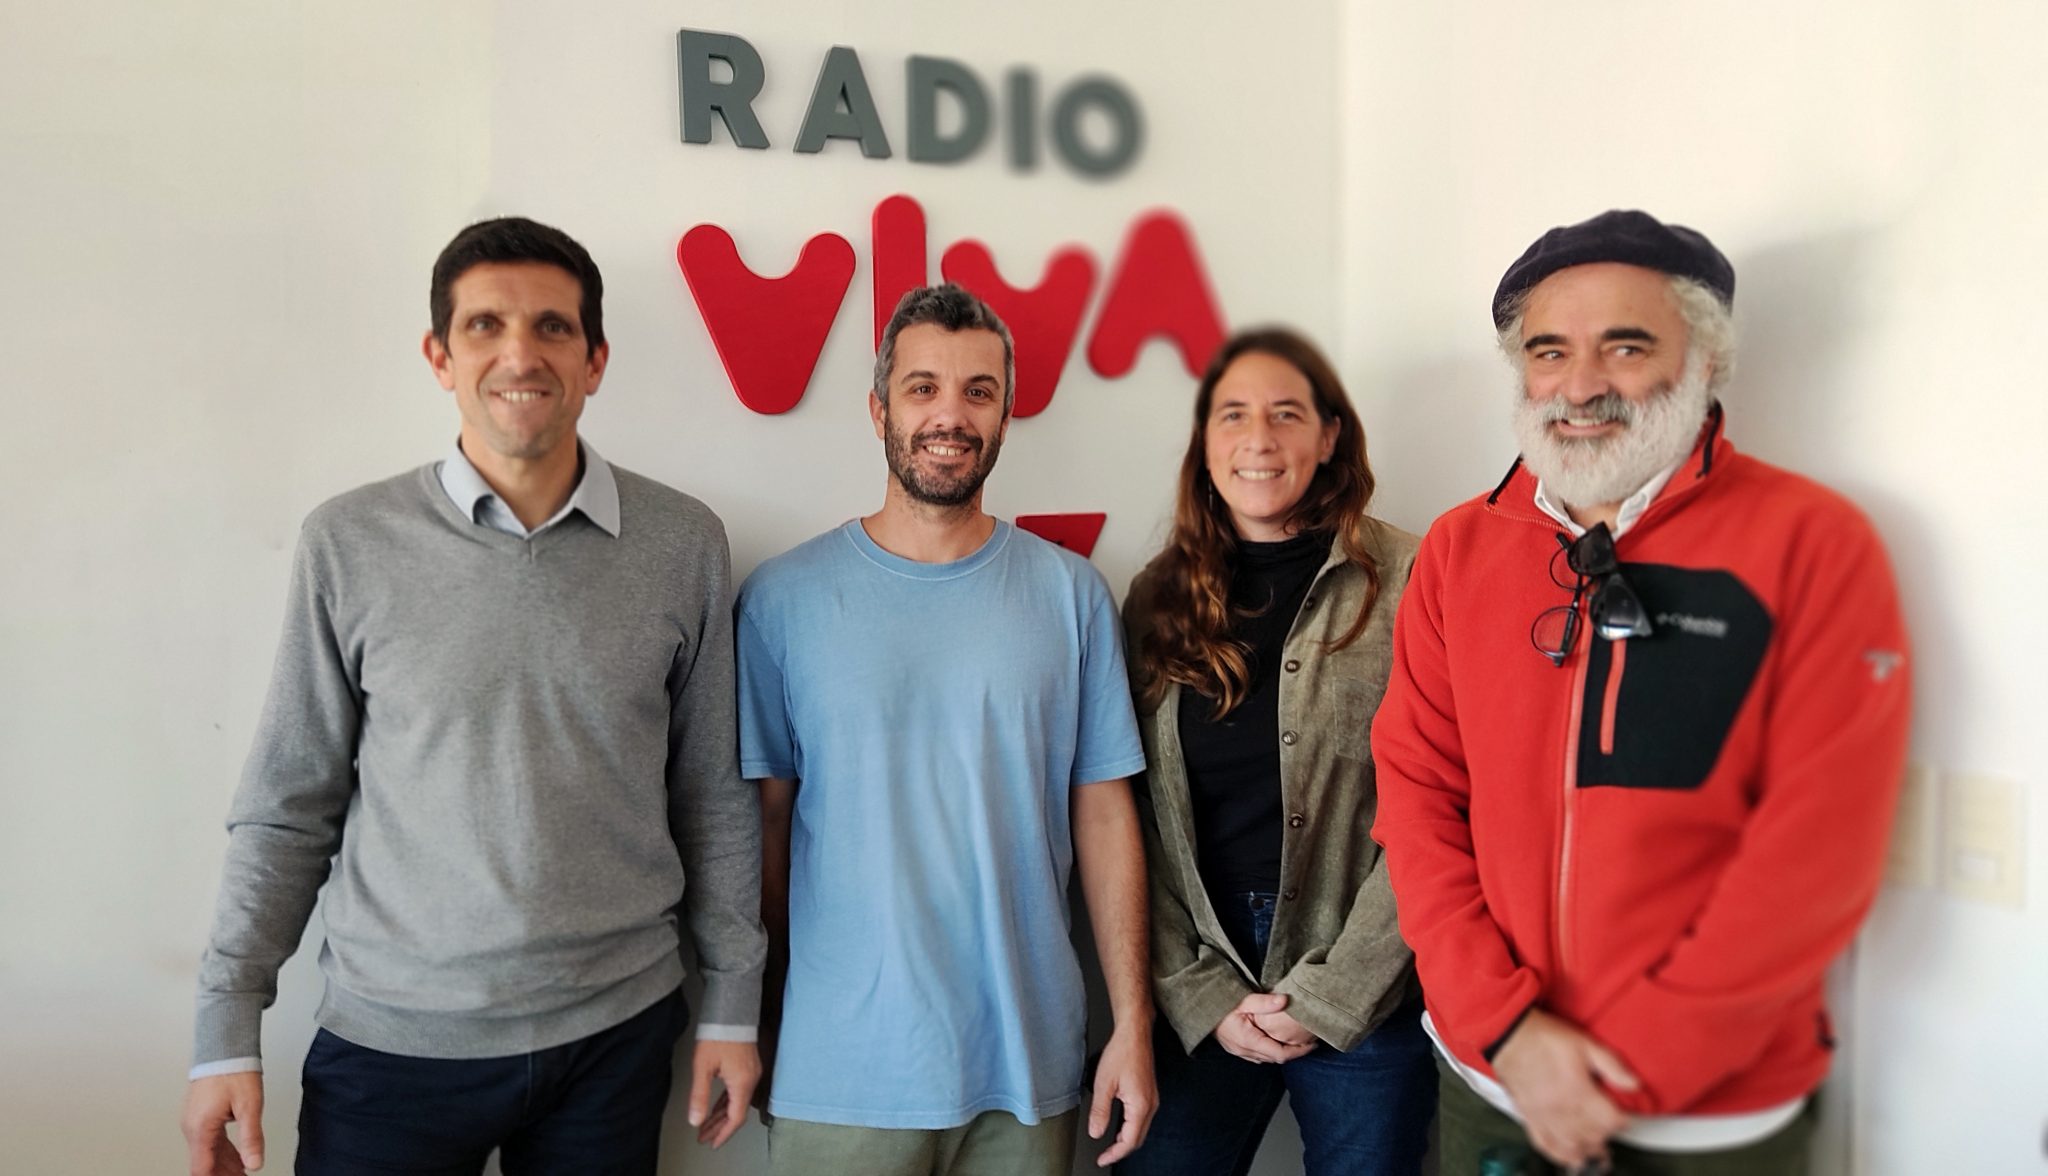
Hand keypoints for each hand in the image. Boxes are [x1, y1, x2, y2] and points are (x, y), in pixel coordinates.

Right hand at [182, 1072, 263, 1174]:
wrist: (224, 1047)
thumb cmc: (234, 1071)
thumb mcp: (249, 1106)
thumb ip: (251, 1138)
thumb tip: (254, 1163)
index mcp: (201, 1128)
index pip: (202, 1168)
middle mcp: (193, 1127)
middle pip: (205, 1163)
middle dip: (222, 1174)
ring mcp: (195, 1121)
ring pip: (208, 1152)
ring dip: (224, 1165)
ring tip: (242, 1174)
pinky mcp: (201, 1115)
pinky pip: (210, 1140)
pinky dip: (223, 1152)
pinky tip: (237, 1159)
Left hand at [687, 1039, 760, 1148]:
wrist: (731, 1010)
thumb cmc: (718, 1034)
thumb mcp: (702, 1067)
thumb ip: (700, 1096)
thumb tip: (696, 1119)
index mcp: (742, 1083)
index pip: (736, 1118)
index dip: (723, 1134)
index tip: (712, 1142)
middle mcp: (751, 1080)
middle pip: (737, 1112)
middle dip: (719, 1127)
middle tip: (704, 1136)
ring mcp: (752, 1072)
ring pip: (738, 1102)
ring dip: (722, 1115)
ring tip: (706, 1125)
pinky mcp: (749, 1066)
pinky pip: (739, 1091)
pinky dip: (727, 1102)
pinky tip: (717, 1106)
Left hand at [1088, 1023, 1155, 1166]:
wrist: (1135, 1033)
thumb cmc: (1122, 1052)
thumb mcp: (1104, 1083)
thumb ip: (1100, 1111)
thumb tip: (1096, 1132)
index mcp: (1140, 1105)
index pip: (1129, 1141)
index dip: (1115, 1153)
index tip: (1102, 1159)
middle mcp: (1150, 1105)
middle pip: (1138, 1139)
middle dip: (1121, 1150)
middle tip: (1104, 1156)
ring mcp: (1152, 1099)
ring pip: (1141, 1130)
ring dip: (1126, 1140)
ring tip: (1110, 1146)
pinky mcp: (1149, 1094)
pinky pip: (1142, 1119)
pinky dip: (1131, 1129)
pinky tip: (1120, 1128)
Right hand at [1213, 993, 1314, 1064]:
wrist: (1199, 1009)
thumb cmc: (1220, 1003)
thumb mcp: (1244, 1000)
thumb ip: (1265, 1002)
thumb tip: (1285, 1000)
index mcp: (1249, 1040)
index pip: (1280, 1054)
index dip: (1298, 1051)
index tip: (1311, 1044)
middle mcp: (1244, 1050)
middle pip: (1275, 1058)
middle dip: (1293, 1052)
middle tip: (1308, 1041)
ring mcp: (1239, 1052)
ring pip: (1266, 1058)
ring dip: (1281, 1052)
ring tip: (1295, 1041)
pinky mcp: (1236, 1049)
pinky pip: (1257, 1055)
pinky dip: (1269, 1050)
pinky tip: (1274, 1041)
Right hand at [1489, 1008, 1637, 1168]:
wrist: (1509, 1036)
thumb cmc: (1543, 1038)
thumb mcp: (1585, 1043)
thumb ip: (1612, 1065)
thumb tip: (1634, 1083)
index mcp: (1578, 1092)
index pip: (1610, 1121)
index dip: (1623, 1121)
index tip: (1624, 1116)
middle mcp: (1561, 1110)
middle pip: (1593, 1136)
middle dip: (1606, 1134)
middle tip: (1611, 1127)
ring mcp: (1544, 1116)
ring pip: (1572, 1146)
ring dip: (1587, 1149)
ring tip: (1596, 1147)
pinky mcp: (1530, 1117)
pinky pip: (1546, 1145)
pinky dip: (1560, 1154)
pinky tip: (1569, 1155)